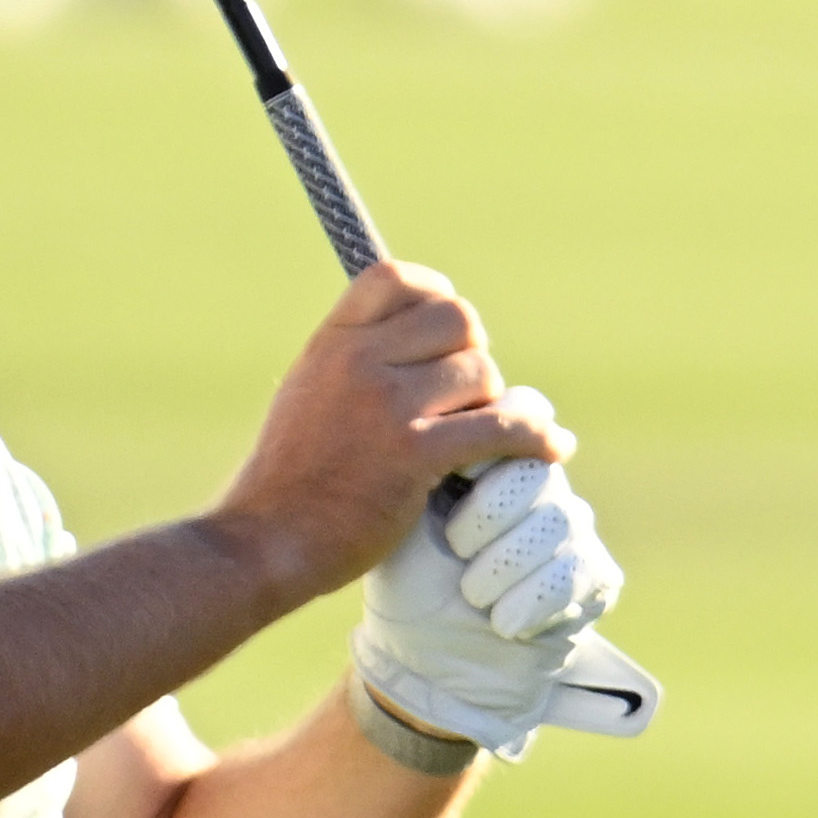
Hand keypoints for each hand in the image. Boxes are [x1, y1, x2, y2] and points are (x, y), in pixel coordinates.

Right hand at [209, 263, 564, 606]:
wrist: (266, 540)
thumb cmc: (289, 479)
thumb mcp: (307, 393)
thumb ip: (356, 362)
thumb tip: (427, 347)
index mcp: (330, 342)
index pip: (396, 277)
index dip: (434, 295)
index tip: (445, 333)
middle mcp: (355, 361)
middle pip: (457, 320)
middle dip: (472, 356)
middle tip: (461, 398)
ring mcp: (385, 405)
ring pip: (482, 373)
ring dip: (492, 403)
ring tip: (473, 435)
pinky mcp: (414, 453)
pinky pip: (502, 427)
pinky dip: (536, 437)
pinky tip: (552, 448)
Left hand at [356, 407, 625, 761]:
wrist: (424, 657)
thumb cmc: (406, 579)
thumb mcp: (401, 512)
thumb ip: (422, 456)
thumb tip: (430, 412)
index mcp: (495, 457)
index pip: (516, 416)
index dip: (485, 447)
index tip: (449, 478)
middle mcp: (540, 486)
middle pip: (536, 470)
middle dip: (492, 512)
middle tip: (455, 546)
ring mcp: (571, 529)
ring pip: (558, 521)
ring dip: (506, 563)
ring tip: (470, 591)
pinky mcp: (594, 578)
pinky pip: (576, 571)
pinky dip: (531, 599)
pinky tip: (501, 620)